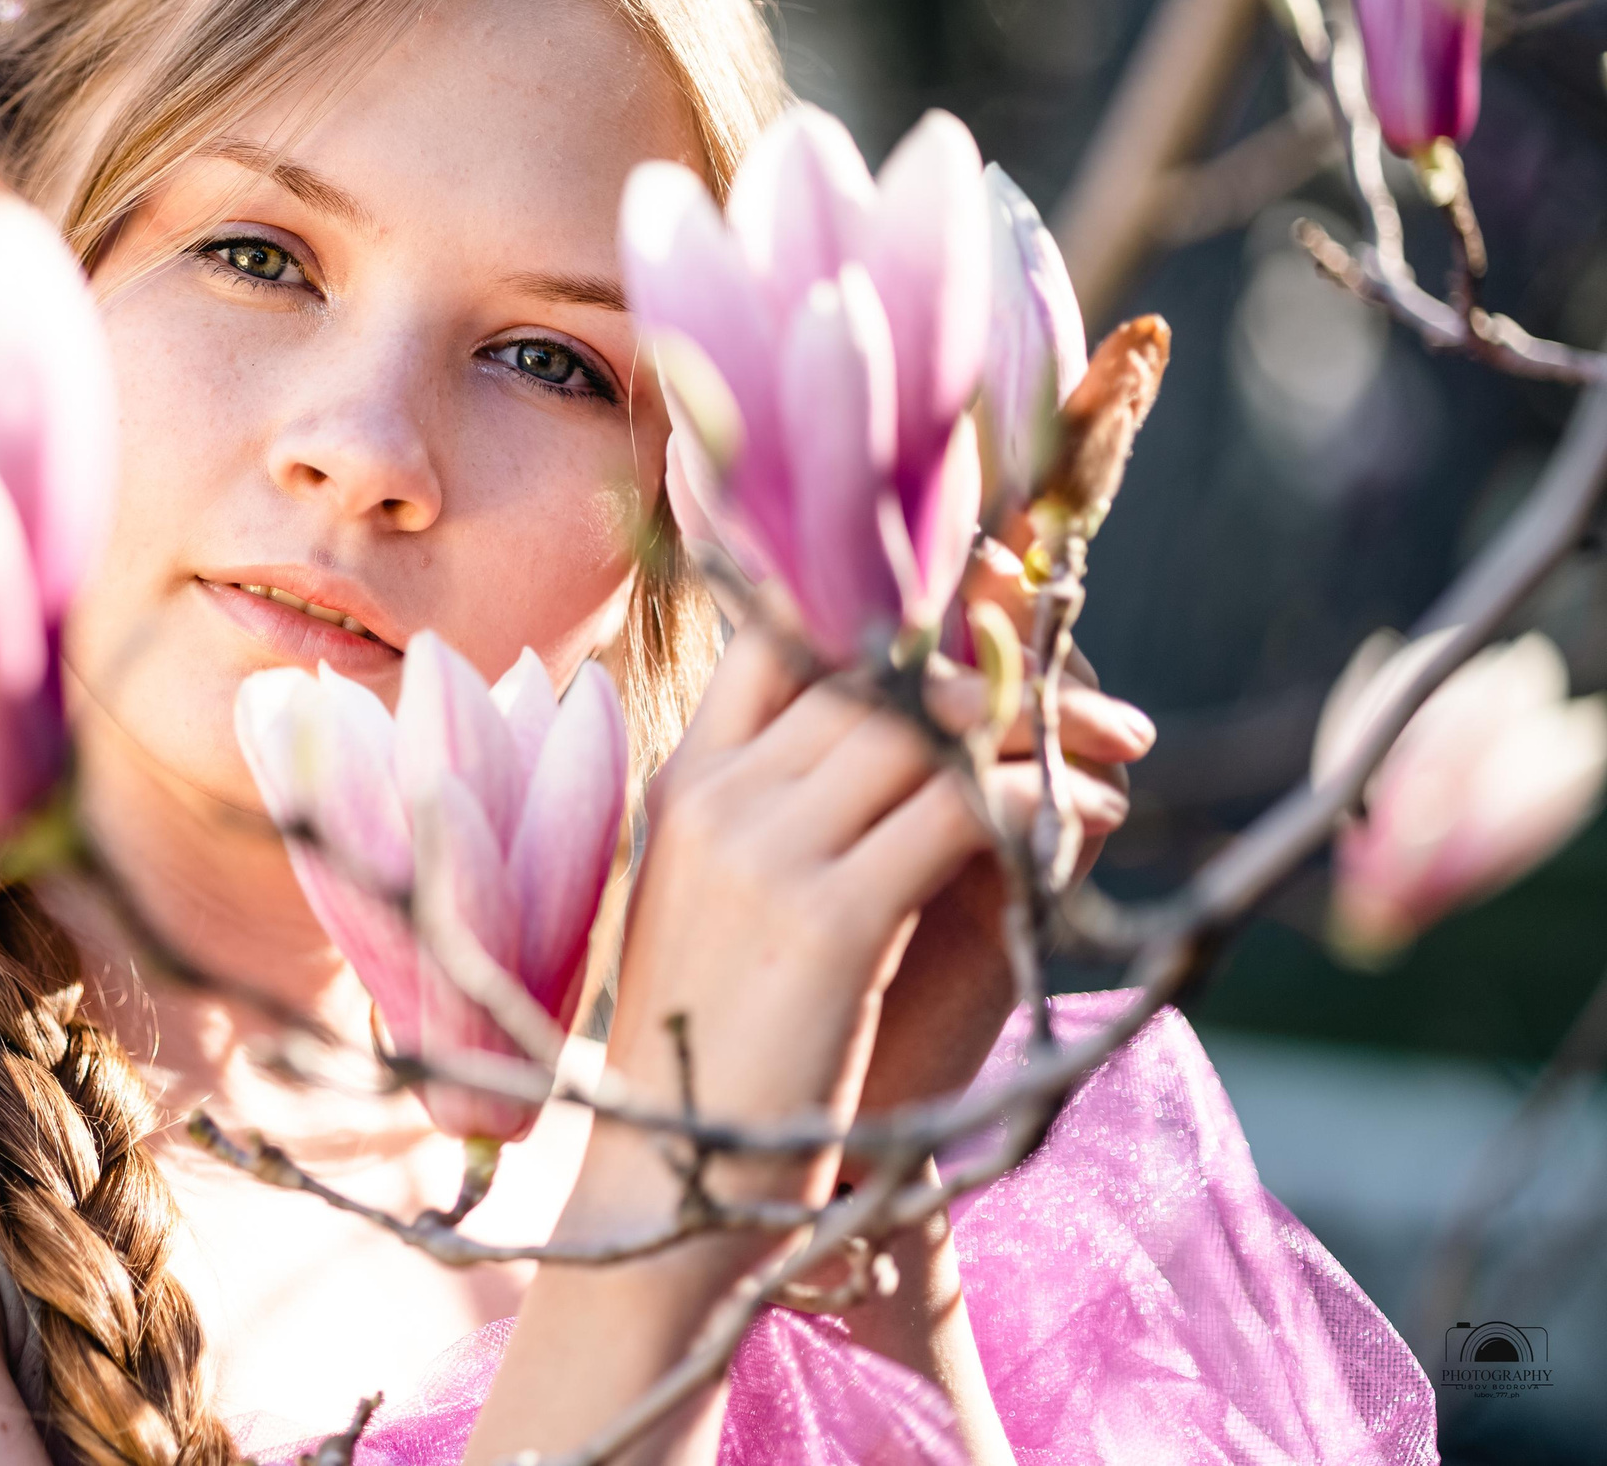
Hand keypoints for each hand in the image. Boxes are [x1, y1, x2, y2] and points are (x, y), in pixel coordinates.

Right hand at [598, 611, 1129, 1219]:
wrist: (662, 1187)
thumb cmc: (708, 1052)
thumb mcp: (720, 906)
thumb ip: (785, 813)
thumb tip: (899, 742)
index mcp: (681, 781)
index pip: (781, 634)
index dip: (887, 599)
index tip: (988, 594)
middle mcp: (716, 795)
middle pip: (876, 671)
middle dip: (1002, 665)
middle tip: (1098, 690)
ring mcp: (763, 851)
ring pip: (924, 731)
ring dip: (1039, 726)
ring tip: (1118, 747)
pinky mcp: (828, 920)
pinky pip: (958, 817)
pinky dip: (1035, 804)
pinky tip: (1084, 816)